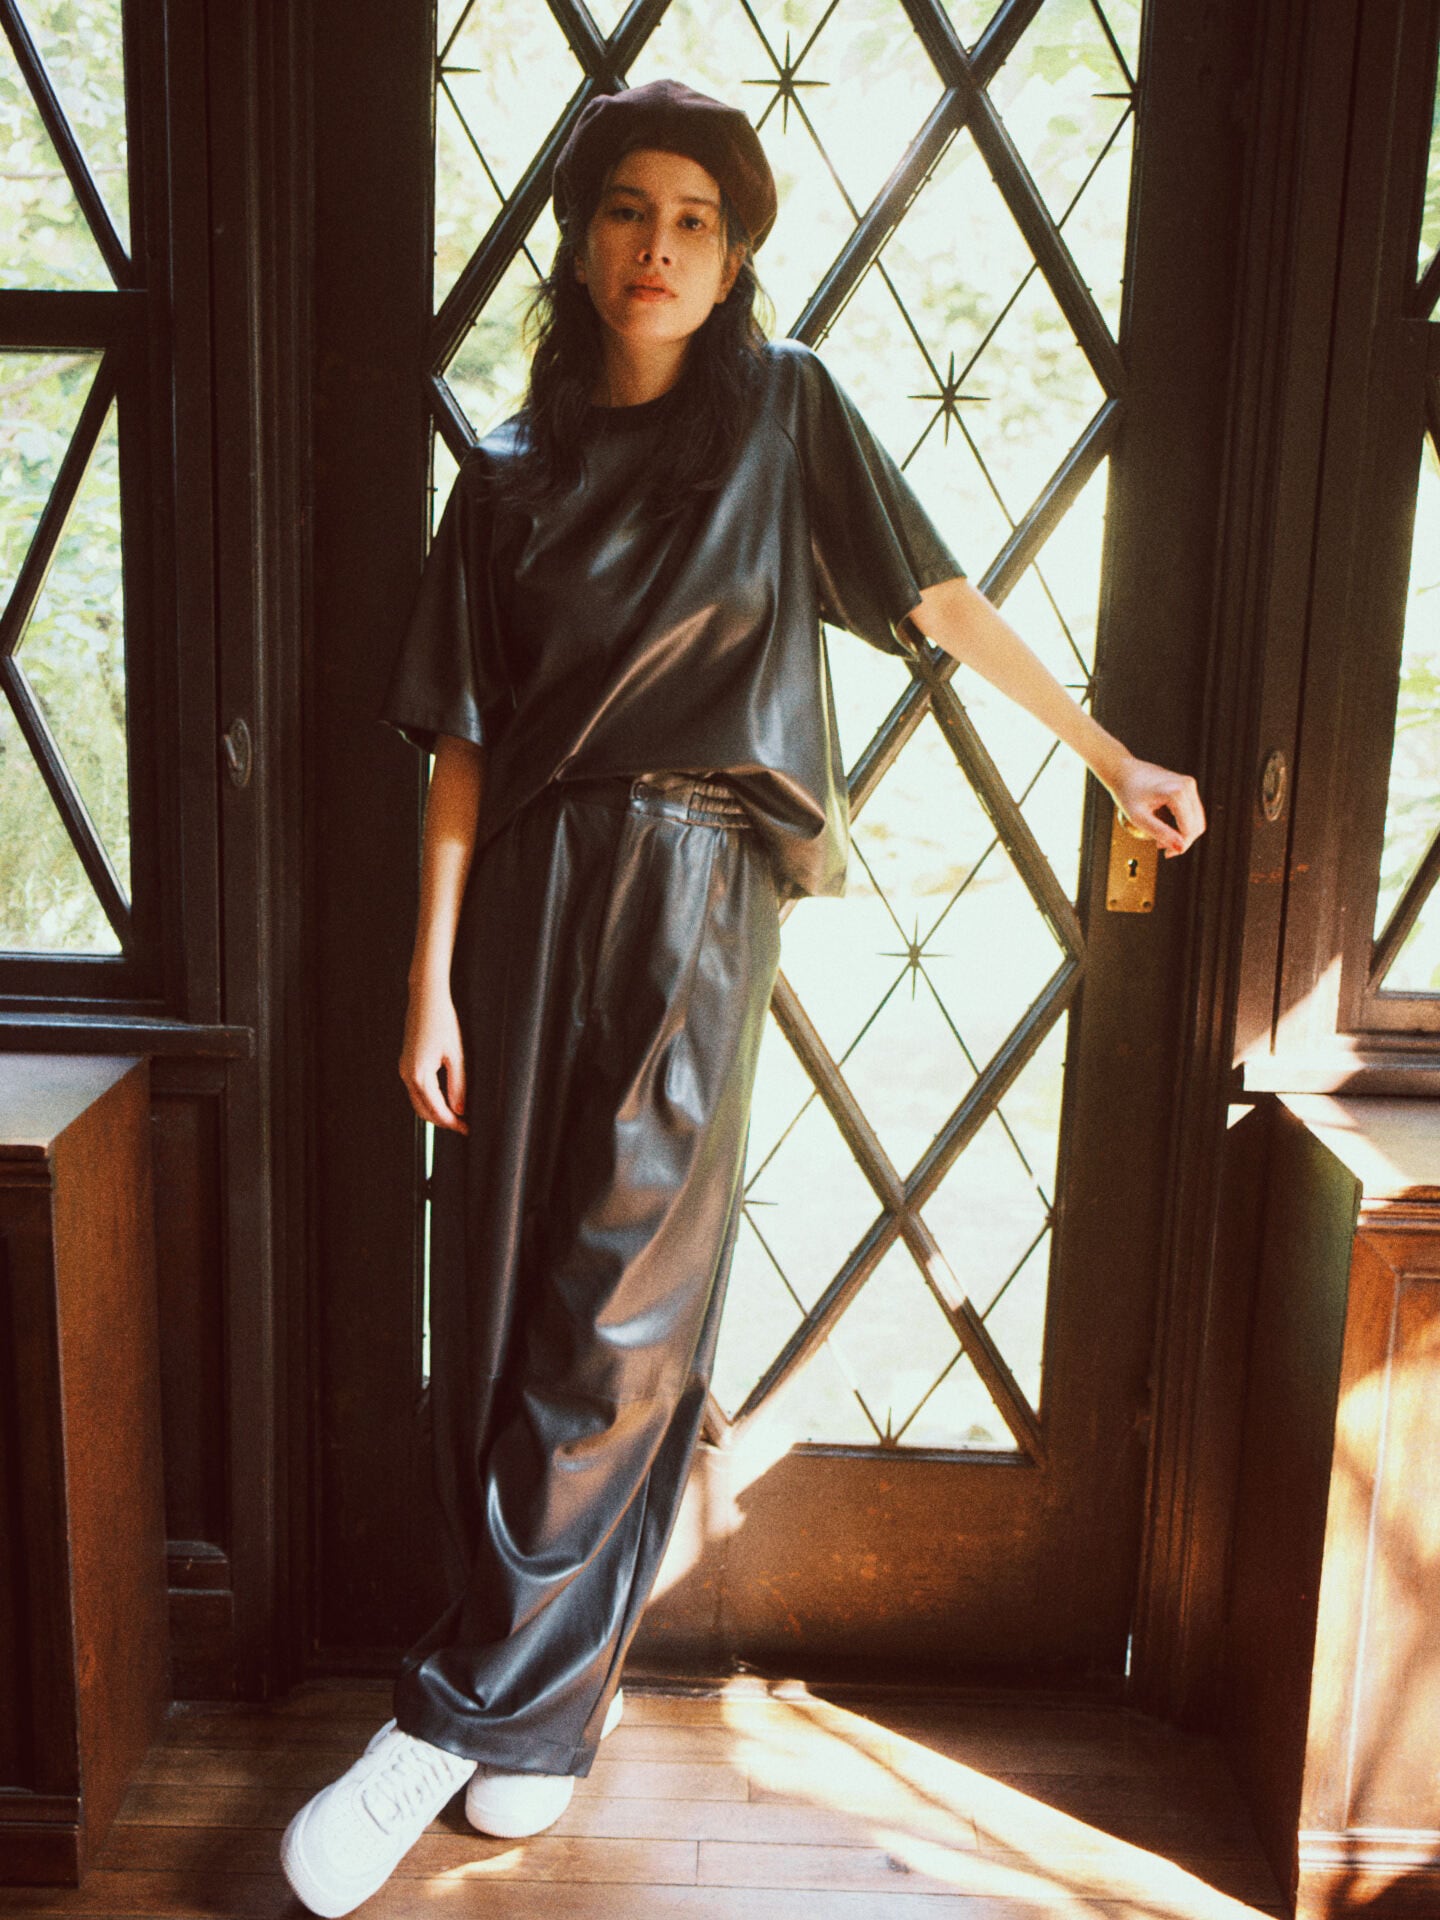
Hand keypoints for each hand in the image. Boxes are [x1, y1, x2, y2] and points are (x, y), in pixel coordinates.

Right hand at [400, 979, 467, 1132]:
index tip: (467, 1129)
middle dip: (442, 1121)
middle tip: (463, 1126)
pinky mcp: (406, 1063)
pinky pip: (416, 1090)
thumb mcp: (456, 1054)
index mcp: (419, 1074)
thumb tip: (459, 1110)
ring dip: (435, 1112)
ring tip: (456, 1116)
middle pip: (423, 1111)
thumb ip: (458, 1084)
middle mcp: (407, 1074)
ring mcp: (404, 1069)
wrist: (425, 999)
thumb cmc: (443, 1022)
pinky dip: (429, 1100)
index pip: (436, 1109)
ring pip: (418, 1102)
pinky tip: (444, 1100)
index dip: (452, 1122)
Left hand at [1106, 755, 1205, 859]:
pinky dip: (1183, 823)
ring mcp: (1189, 784)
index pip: (1189, 829)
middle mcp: (1188, 785)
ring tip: (1162, 840)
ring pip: (1197, 819)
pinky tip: (1167, 829)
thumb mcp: (1139, 818)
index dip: (1180, 846)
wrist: (1124, 772)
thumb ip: (1160, 833)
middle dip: (1183, 841)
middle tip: (1164, 849)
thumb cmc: (1128, 793)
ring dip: (1183, 833)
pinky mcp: (1188, 785)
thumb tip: (1180, 847)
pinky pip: (1192, 811)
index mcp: (1177, 792)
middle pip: (1197, 825)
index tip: (1166, 854)